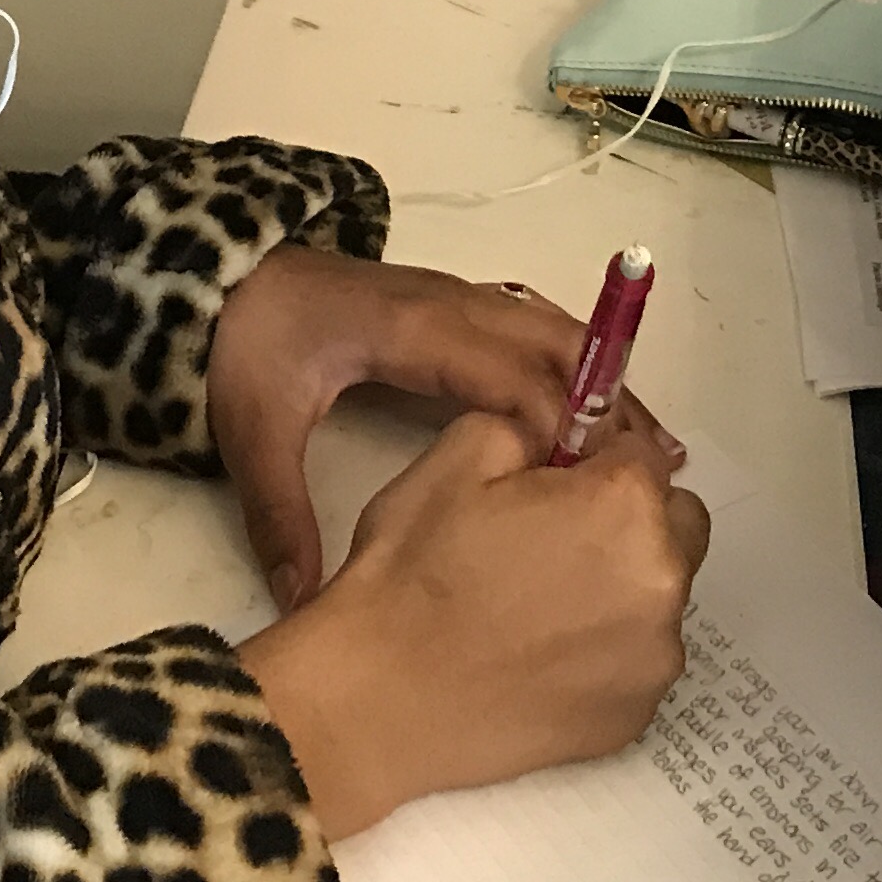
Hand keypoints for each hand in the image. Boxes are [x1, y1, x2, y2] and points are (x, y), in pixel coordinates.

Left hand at [206, 246, 680, 610]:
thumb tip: (302, 602)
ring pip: (552, 332)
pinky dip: (581, 366)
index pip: (507, 376)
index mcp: (410, 334)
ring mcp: (456, 301)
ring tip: (653, 446)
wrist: (222, 279)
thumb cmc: (244, 346)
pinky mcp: (454, 308)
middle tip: (658, 469)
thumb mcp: (252, 432)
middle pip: (552, 346)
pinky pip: (535, 329)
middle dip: (609, 403)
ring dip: (606, 381)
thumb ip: (279, 516)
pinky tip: (602, 411)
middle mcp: (448, 308)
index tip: (594, 490)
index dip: (558, 427)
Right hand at [236, 408, 711, 837]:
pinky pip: (639, 658)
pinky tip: (541, 659)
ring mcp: (655, 657)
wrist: (380, 702)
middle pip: (675, 523)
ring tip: (539, 608)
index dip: (596, 459)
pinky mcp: (637, 716)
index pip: (642, 451)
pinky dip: (607, 650)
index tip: (556, 480)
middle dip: (630, 519)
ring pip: (658, 594)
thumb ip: (532, 426)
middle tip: (555, 540)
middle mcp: (662, 579)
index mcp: (625, 505)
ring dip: (622, 586)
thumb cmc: (414, 571)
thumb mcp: (457, 455)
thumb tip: (563, 440)